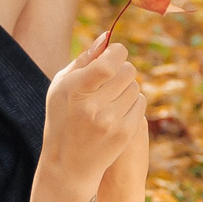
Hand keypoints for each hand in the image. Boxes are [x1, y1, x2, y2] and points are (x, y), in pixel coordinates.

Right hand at [38, 36, 142, 199]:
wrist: (68, 165)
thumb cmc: (62, 118)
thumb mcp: (61, 86)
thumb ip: (84, 60)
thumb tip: (108, 36)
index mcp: (75, 91)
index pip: (109, 62)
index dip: (117, 53)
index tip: (115, 54)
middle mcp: (93, 107)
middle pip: (127, 71)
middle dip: (122, 69)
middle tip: (111, 78)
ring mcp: (111, 122)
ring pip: (135, 86)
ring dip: (127, 87)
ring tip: (111, 97)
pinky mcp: (125, 133)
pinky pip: (141, 103)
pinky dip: (132, 102)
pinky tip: (118, 109)